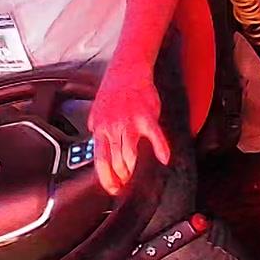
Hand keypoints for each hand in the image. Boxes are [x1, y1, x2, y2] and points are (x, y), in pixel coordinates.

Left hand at [88, 65, 171, 194]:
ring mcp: (129, 123)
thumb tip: (94, 143)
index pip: (100, 161)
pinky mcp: (146, 117)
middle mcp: (113, 128)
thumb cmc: (113, 91)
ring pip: (130, 155)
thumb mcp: (97, 111)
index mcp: (100, 129)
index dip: (107, 179)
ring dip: (134, 169)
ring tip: (137, 175)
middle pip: (116, 162)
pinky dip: (161, 150)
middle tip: (127, 185)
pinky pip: (155, 137)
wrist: (127, 70)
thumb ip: (96, 129)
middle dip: (122, 178)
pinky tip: (165, 158)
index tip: (113, 189)